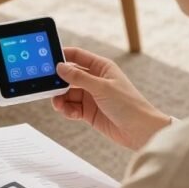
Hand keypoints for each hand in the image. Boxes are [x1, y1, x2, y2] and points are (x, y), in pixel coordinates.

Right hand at [53, 47, 171, 150]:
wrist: (141, 131)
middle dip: (58, 82)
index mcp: (101, 67)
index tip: (47, 59)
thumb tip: (60, 67)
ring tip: (58, 104)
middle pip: (69, 76)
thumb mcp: (102, 88)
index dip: (62, 56)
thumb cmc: (129, 105)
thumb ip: (79, 77)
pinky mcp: (89, 111)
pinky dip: (67, 110)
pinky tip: (69, 112)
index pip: (77, 56)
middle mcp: (95, 80)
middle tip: (48, 87)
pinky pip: (72, 107)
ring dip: (61, 98)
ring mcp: (91, 96)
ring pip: (68, 93)